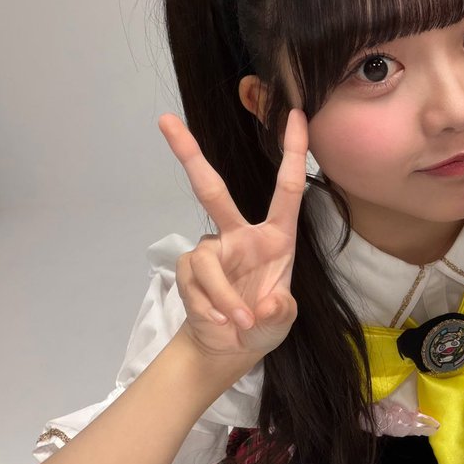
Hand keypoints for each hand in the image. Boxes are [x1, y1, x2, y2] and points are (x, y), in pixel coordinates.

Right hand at [159, 109, 307, 365]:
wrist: (230, 348)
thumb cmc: (262, 323)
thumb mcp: (281, 321)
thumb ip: (278, 313)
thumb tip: (264, 304)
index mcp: (275, 237)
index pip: (287, 188)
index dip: (294, 153)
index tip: (298, 115)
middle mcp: (240, 235)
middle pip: (211, 190)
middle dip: (189, 154)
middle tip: (166, 121)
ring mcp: (211, 251)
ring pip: (207, 262)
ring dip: (222, 298)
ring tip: (237, 324)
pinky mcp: (187, 270)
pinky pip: (195, 284)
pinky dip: (210, 308)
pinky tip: (220, 323)